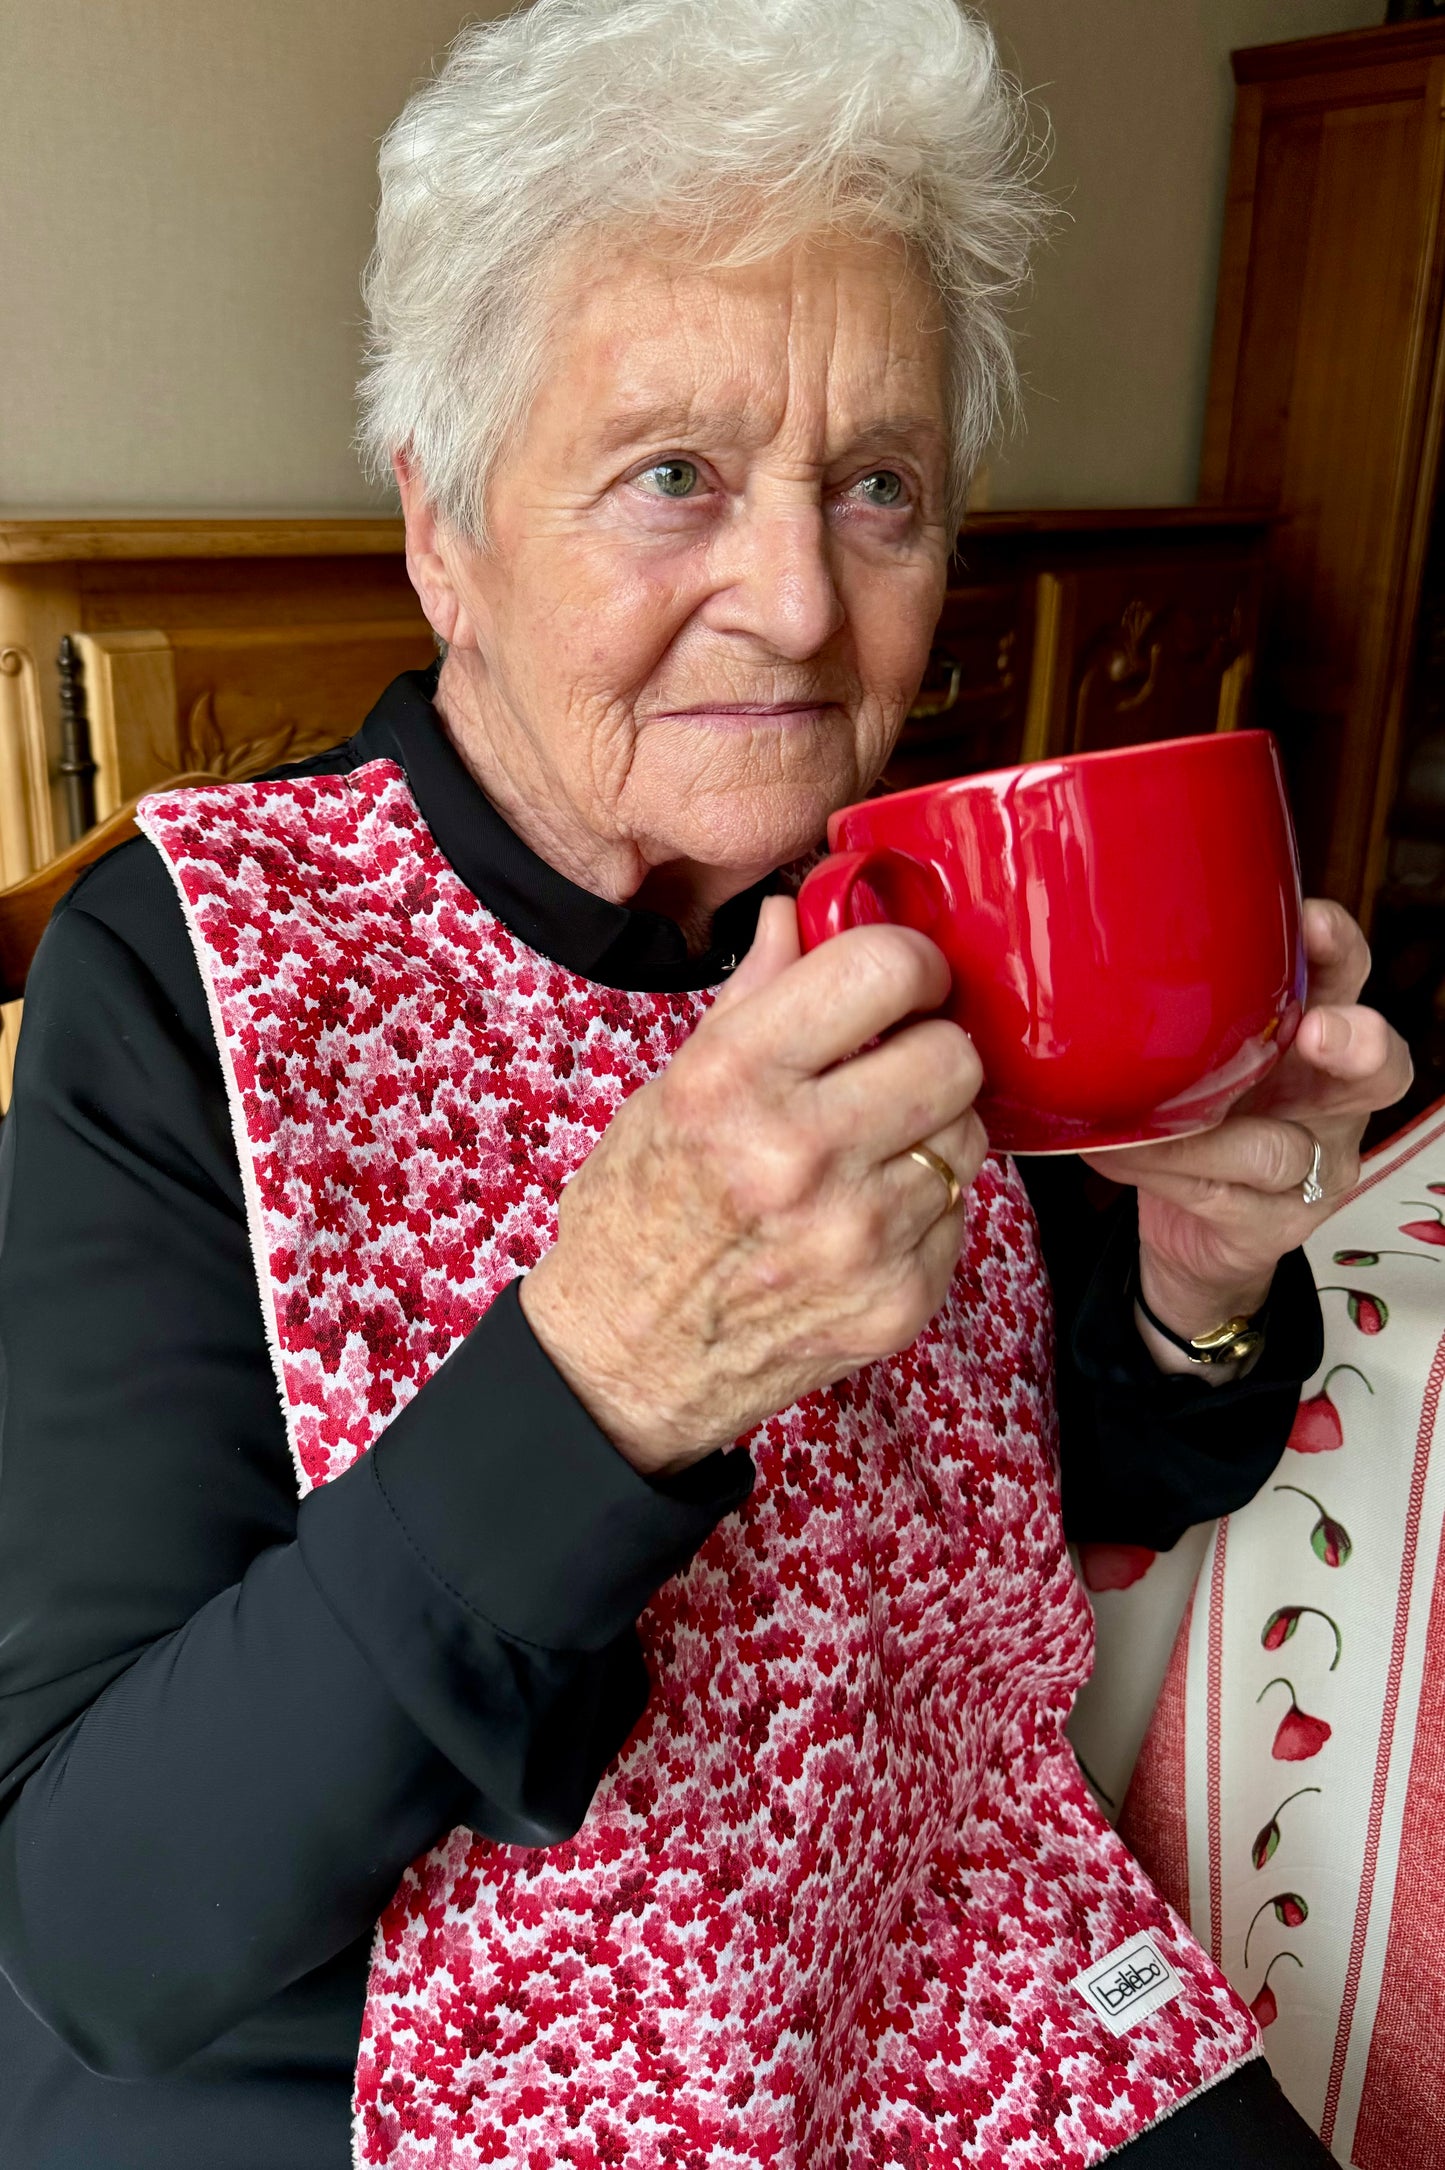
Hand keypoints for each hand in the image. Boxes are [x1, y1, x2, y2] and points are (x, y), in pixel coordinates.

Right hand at [520, 897, 986, 1473]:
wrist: (623, 1363)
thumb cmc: (639, 1215)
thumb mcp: (670, 1089)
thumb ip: (754, 998)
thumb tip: (804, 909)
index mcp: (733, 1083)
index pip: (885, 970)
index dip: (909, 963)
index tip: (901, 980)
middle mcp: (800, 1157)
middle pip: (954, 1054)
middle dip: (930, 1047)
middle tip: (894, 1063)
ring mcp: (859, 1237)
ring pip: (970, 1133)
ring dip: (931, 1128)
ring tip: (868, 1147)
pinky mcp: (900, 1300)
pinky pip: (961, 1212)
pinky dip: (924, 1204)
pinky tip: (862, 1214)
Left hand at [1082, 899, 1412, 1343]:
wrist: (1194, 1231)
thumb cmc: (1197, 1118)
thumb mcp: (1195, 1057)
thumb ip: (1178, 1017)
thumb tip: (1082, 966)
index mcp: (1315, 1034)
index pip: (1347, 978)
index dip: (1338, 950)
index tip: (1309, 923)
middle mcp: (1334, 1100)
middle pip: (1379, 1066)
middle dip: (1354, 1041)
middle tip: (1316, 1031)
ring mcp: (1316, 1168)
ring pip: (1278, 1149)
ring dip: (1194, 1134)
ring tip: (1132, 1123)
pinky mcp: (1280, 1225)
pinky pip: (1223, 1196)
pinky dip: (1162, 1171)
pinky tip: (1115, 1153)